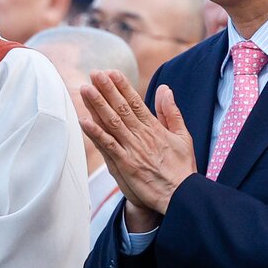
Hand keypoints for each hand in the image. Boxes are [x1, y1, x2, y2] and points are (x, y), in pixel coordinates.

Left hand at [79, 72, 196, 216]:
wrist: (181, 195)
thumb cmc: (182, 168)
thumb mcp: (182, 136)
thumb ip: (171, 112)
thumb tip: (165, 89)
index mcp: (154, 128)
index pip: (136, 102)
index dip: (122, 86)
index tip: (111, 73)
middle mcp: (141, 135)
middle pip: (121, 108)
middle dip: (106, 90)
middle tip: (94, 73)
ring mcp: (132, 149)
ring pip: (112, 122)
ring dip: (97, 105)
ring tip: (86, 90)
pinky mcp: (126, 164)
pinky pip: (108, 146)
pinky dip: (96, 133)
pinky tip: (85, 121)